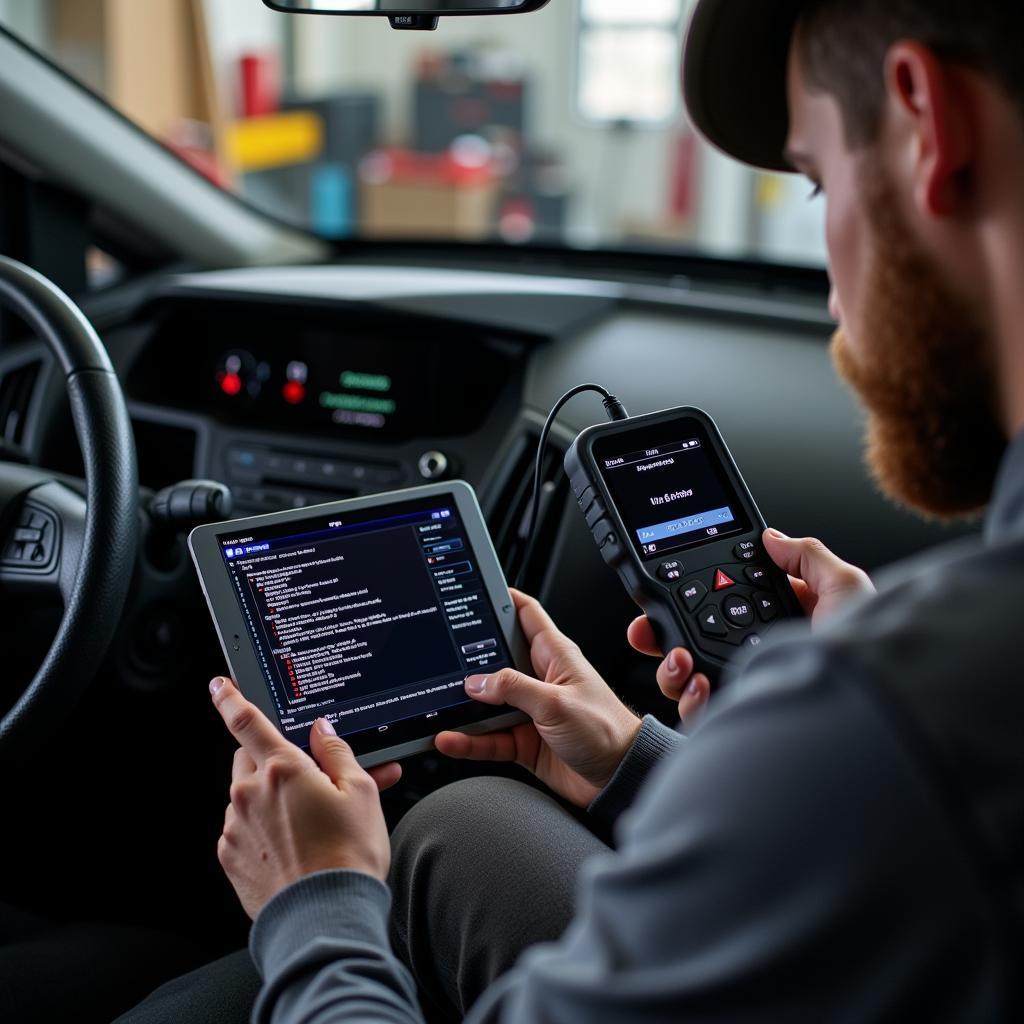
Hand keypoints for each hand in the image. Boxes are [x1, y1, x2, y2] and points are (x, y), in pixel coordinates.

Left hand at [210, 676, 401, 919]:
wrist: (324, 917)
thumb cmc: (348, 854)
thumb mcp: (360, 792)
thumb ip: (338, 753)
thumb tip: (323, 732)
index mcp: (281, 768)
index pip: (246, 721)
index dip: (230, 698)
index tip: (220, 685)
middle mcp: (249, 793)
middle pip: (249, 758)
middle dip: (271, 759)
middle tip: (306, 778)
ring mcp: (235, 827)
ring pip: (246, 794)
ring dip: (270, 798)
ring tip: (310, 822)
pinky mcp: (229, 857)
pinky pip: (242, 828)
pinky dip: (262, 829)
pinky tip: (294, 845)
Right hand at [435, 589, 642, 807]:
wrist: (620, 777)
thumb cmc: (607, 731)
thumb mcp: (557, 701)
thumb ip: (515, 688)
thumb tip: (477, 682)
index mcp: (555, 655)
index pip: (525, 615)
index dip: (502, 599)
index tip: (474, 591)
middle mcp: (539, 679)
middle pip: (495, 659)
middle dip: (468, 659)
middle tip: (440, 656)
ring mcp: (529, 710)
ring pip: (486, 703)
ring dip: (462, 706)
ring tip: (437, 706)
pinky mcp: (523, 740)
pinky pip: (488, 737)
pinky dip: (469, 740)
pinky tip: (451, 738)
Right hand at [627, 528, 873, 722]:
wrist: (869, 712)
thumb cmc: (871, 657)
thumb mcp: (847, 587)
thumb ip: (807, 556)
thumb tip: (771, 538)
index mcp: (778, 621)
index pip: (720, 605)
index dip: (688, 598)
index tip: (662, 593)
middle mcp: (758, 655)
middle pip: (692, 642)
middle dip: (661, 636)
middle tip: (646, 630)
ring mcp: (747, 688)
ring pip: (688, 679)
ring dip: (671, 669)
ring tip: (681, 661)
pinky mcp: (742, 718)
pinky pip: (700, 716)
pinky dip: (689, 702)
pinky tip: (698, 687)